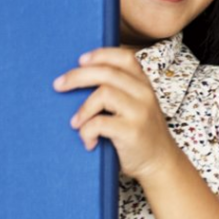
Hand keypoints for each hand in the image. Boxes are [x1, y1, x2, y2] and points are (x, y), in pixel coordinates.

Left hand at [56, 47, 178, 179]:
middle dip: (77, 76)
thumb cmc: (139, 134)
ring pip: (103, 94)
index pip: (124, 58)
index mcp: (144, 85)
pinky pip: (99, 123)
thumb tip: (79, 77)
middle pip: (107, 73)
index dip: (100, 55)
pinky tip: (89, 141)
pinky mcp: (132, 131)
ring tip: (76, 123)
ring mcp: (140, 112)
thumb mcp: (136, 106)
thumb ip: (120, 91)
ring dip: (83, 109)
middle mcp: (145, 94)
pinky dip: (86, 132)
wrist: (160, 164)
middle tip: (58, 85)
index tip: (80, 60)